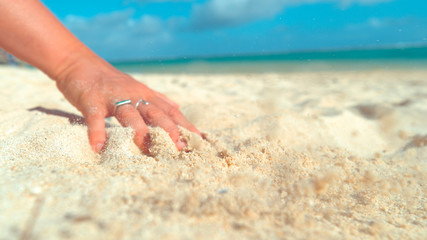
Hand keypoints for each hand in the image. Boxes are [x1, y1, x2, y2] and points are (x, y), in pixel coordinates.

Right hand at [54, 55, 199, 152]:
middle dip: (171, 130)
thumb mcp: (138, 88)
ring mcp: (113, 98)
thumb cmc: (110, 81)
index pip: (171, 112)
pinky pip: (96, 118)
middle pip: (157, 113)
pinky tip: (98, 149)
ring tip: (147, 151)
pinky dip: (97, 133)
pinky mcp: (92, 100)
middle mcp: (134, 96)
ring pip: (131, 115)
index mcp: (146, 95)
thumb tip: (177, 107)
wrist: (78, 62)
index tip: (199, 141)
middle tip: (182, 148)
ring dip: (140, 133)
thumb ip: (157, 100)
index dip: (185, 126)